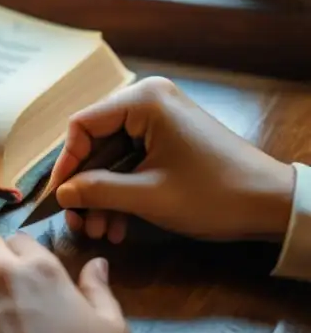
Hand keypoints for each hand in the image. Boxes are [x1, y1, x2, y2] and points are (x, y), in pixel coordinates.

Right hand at [49, 76, 294, 243]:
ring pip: (111, 157)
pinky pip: (130, 161)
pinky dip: (121, 191)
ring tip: (100, 231)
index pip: (82, 126)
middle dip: (86, 187)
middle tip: (78, 222)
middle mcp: (148, 101)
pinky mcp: (168, 139)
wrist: (273, 205)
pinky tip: (117, 224)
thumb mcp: (148, 196)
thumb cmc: (214, 194)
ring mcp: (159, 120)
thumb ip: (97, 190)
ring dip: (102, 195)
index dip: (66, 164)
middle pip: (95, 143)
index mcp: (143, 101)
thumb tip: (61, 193)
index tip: (59, 198)